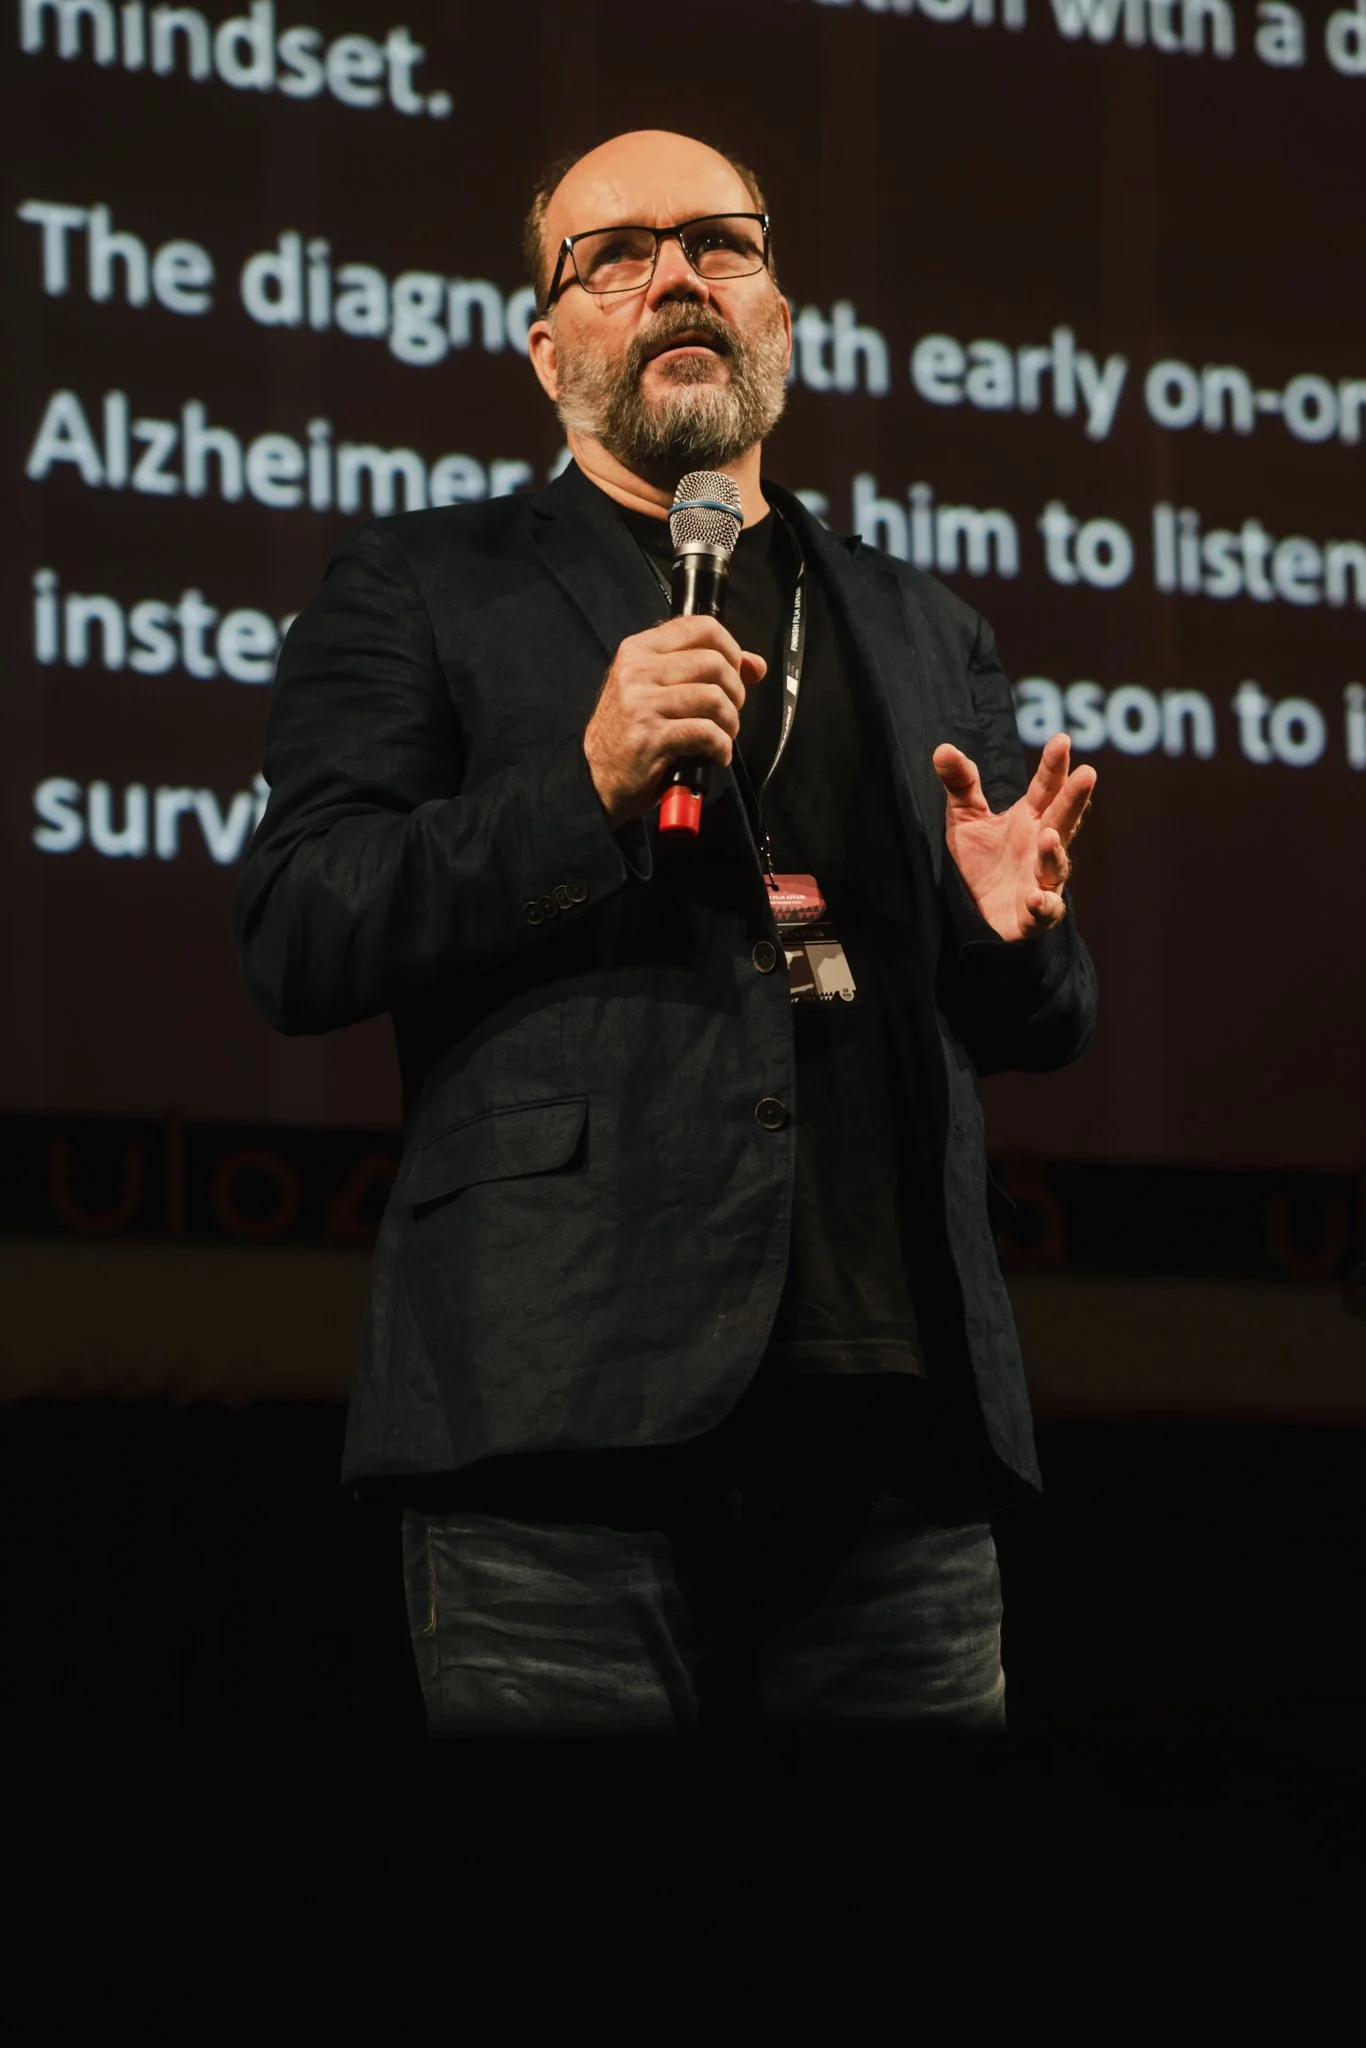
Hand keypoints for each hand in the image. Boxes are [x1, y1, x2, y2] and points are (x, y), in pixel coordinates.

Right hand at [584, 616, 766, 829]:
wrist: (596, 778)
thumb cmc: (632, 732)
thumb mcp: (657, 690)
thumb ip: (702, 670)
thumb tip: (756, 665)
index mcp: (639, 649)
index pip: (701, 627)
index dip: (731, 648)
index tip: (736, 673)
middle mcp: (637, 670)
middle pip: (713, 662)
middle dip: (735, 691)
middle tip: (728, 713)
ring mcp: (641, 703)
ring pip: (713, 697)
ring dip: (729, 722)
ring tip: (722, 735)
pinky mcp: (650, 736)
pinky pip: (705, 732)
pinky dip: (720, 746)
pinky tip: (715, 755)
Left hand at [932, 731, 1096, 941]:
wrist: (975, 913)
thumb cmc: (981, 862)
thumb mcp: (965, 819)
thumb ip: (961, 784)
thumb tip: (942, 749)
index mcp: (1031, 818)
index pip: (1046, 788)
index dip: (1054, 766)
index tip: (1062, 740)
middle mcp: (1043, 844)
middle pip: (1063, 818)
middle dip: (1075, 797)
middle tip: (1088, 773)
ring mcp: (1042, 879)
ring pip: (1056, 864)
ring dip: (1055, 851)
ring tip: (1049, 835)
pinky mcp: (1034, 914)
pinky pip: (1044, 909)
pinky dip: (1043, 905)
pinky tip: (1037, 898)